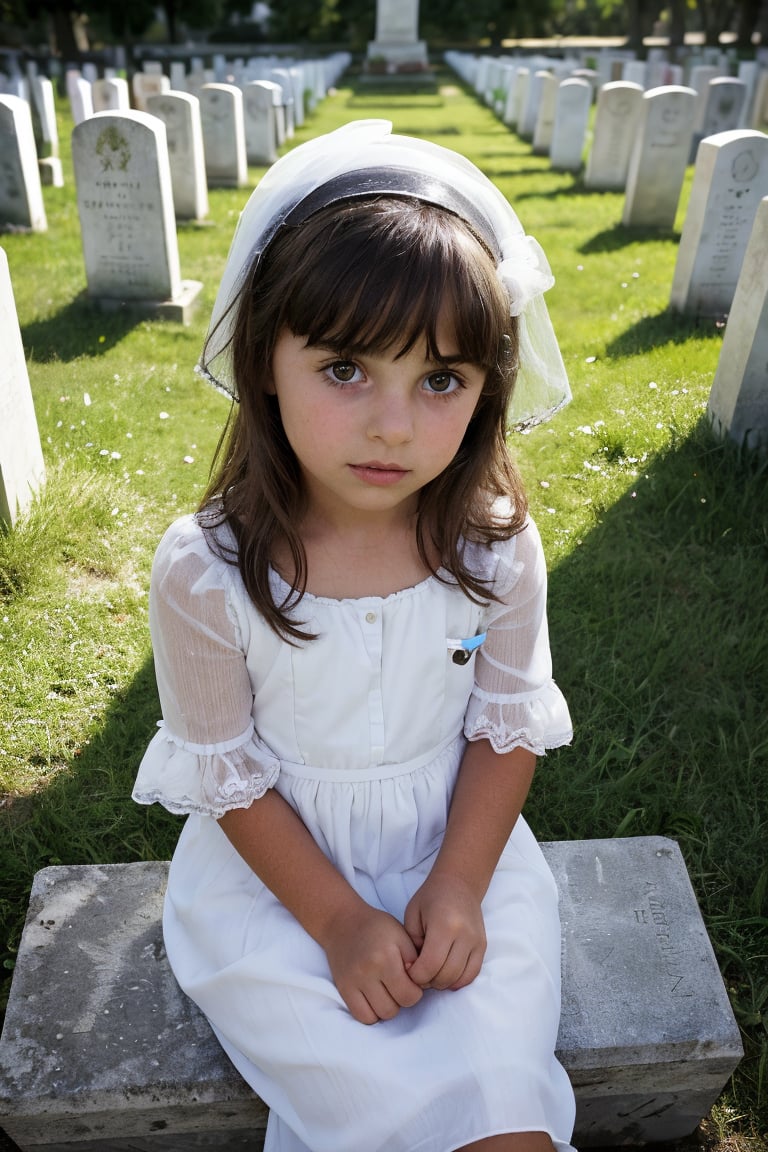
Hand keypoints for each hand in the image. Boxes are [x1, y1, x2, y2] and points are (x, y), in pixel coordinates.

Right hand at [321, 902, 423, 1024]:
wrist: (343, 923)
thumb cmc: (378, 928)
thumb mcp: (402, 935)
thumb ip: (415, 959)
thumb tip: (421, 984)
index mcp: (387, 956)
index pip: (410, 995)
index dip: (416, 991)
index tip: (412, 980)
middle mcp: (368, 971)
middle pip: (394, 1009)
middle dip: (401, 999)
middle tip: (399, 985)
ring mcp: (354, 981)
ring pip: (379, 1015)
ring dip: (387, 1007)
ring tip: (386, 990)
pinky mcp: (343, 989)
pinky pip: (362, 1016)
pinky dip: (371, 1013)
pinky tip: (374, 998)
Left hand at [403, 873, 485, 990]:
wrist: (459, 883)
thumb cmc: (431, 898)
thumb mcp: (412, 915)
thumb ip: (411, 944)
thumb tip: (413, 970)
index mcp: (444, 925)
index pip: (430, 965)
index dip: (416, 975)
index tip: (408, 969)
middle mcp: (464, 935)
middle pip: (445, 976)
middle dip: (428, 981)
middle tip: (418, 973)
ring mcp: (476, 942)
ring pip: (459, 979)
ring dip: (442, 982)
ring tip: (431, 972)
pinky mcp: (483, 946)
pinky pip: (472, 975)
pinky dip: (457, 980)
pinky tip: (446, 973)